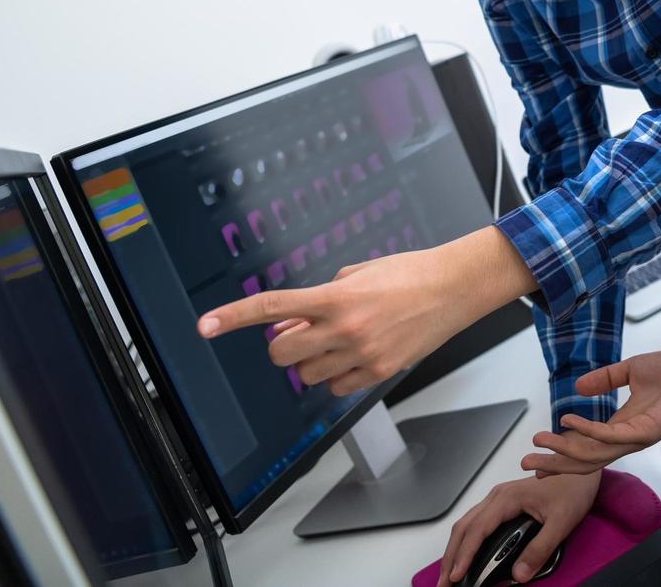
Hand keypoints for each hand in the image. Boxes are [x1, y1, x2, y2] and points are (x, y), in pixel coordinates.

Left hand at [195, 227, 536, 394]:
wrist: (454, 287)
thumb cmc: (409, 273)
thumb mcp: (358, 273)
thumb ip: (319, 298)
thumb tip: (290, 323)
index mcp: (335, 296)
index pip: (272, 307)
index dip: (233, 317)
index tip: (205, 326)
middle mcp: (344, 327)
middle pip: (281, 352)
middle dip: (284, 344)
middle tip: (302, 331)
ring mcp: (362, 353)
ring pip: (307, 374)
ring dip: (312, 360)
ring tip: (338, 341)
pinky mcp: (380, 372)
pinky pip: (336, 387)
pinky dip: (337, 375)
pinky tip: (356, 355)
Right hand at [439, 472, 599, 584]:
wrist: (580, 467)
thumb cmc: (573, 488)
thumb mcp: (562, 522)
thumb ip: (540, 548)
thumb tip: (519, 574)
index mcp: (508, 498)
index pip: (478, 529)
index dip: (465, 554)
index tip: (457, 576)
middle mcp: (497, 496)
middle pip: (464, 527)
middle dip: (452, 557)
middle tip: (445, 583)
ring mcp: (498, 498)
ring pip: (466, 524)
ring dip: (455, 549)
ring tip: (450, 575)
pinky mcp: (502, 503)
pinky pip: (476, 522)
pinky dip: (465, 541)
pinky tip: (465, 556)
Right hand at [522, 350, 660, 475]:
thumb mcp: (628, 371)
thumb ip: (603, 379)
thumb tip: (578, 388)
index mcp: (620, 427)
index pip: (585, 448)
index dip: (561, 453)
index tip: (538, 455)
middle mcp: (624, 438)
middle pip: (584, 460)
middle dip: (555, 463)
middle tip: (527, 463)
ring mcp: (634, 438)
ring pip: (592, 454)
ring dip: (564, 449)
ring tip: (540, 441)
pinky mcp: (644, 433)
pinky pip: (609, 436)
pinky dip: (587, 431)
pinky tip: (568, 423)